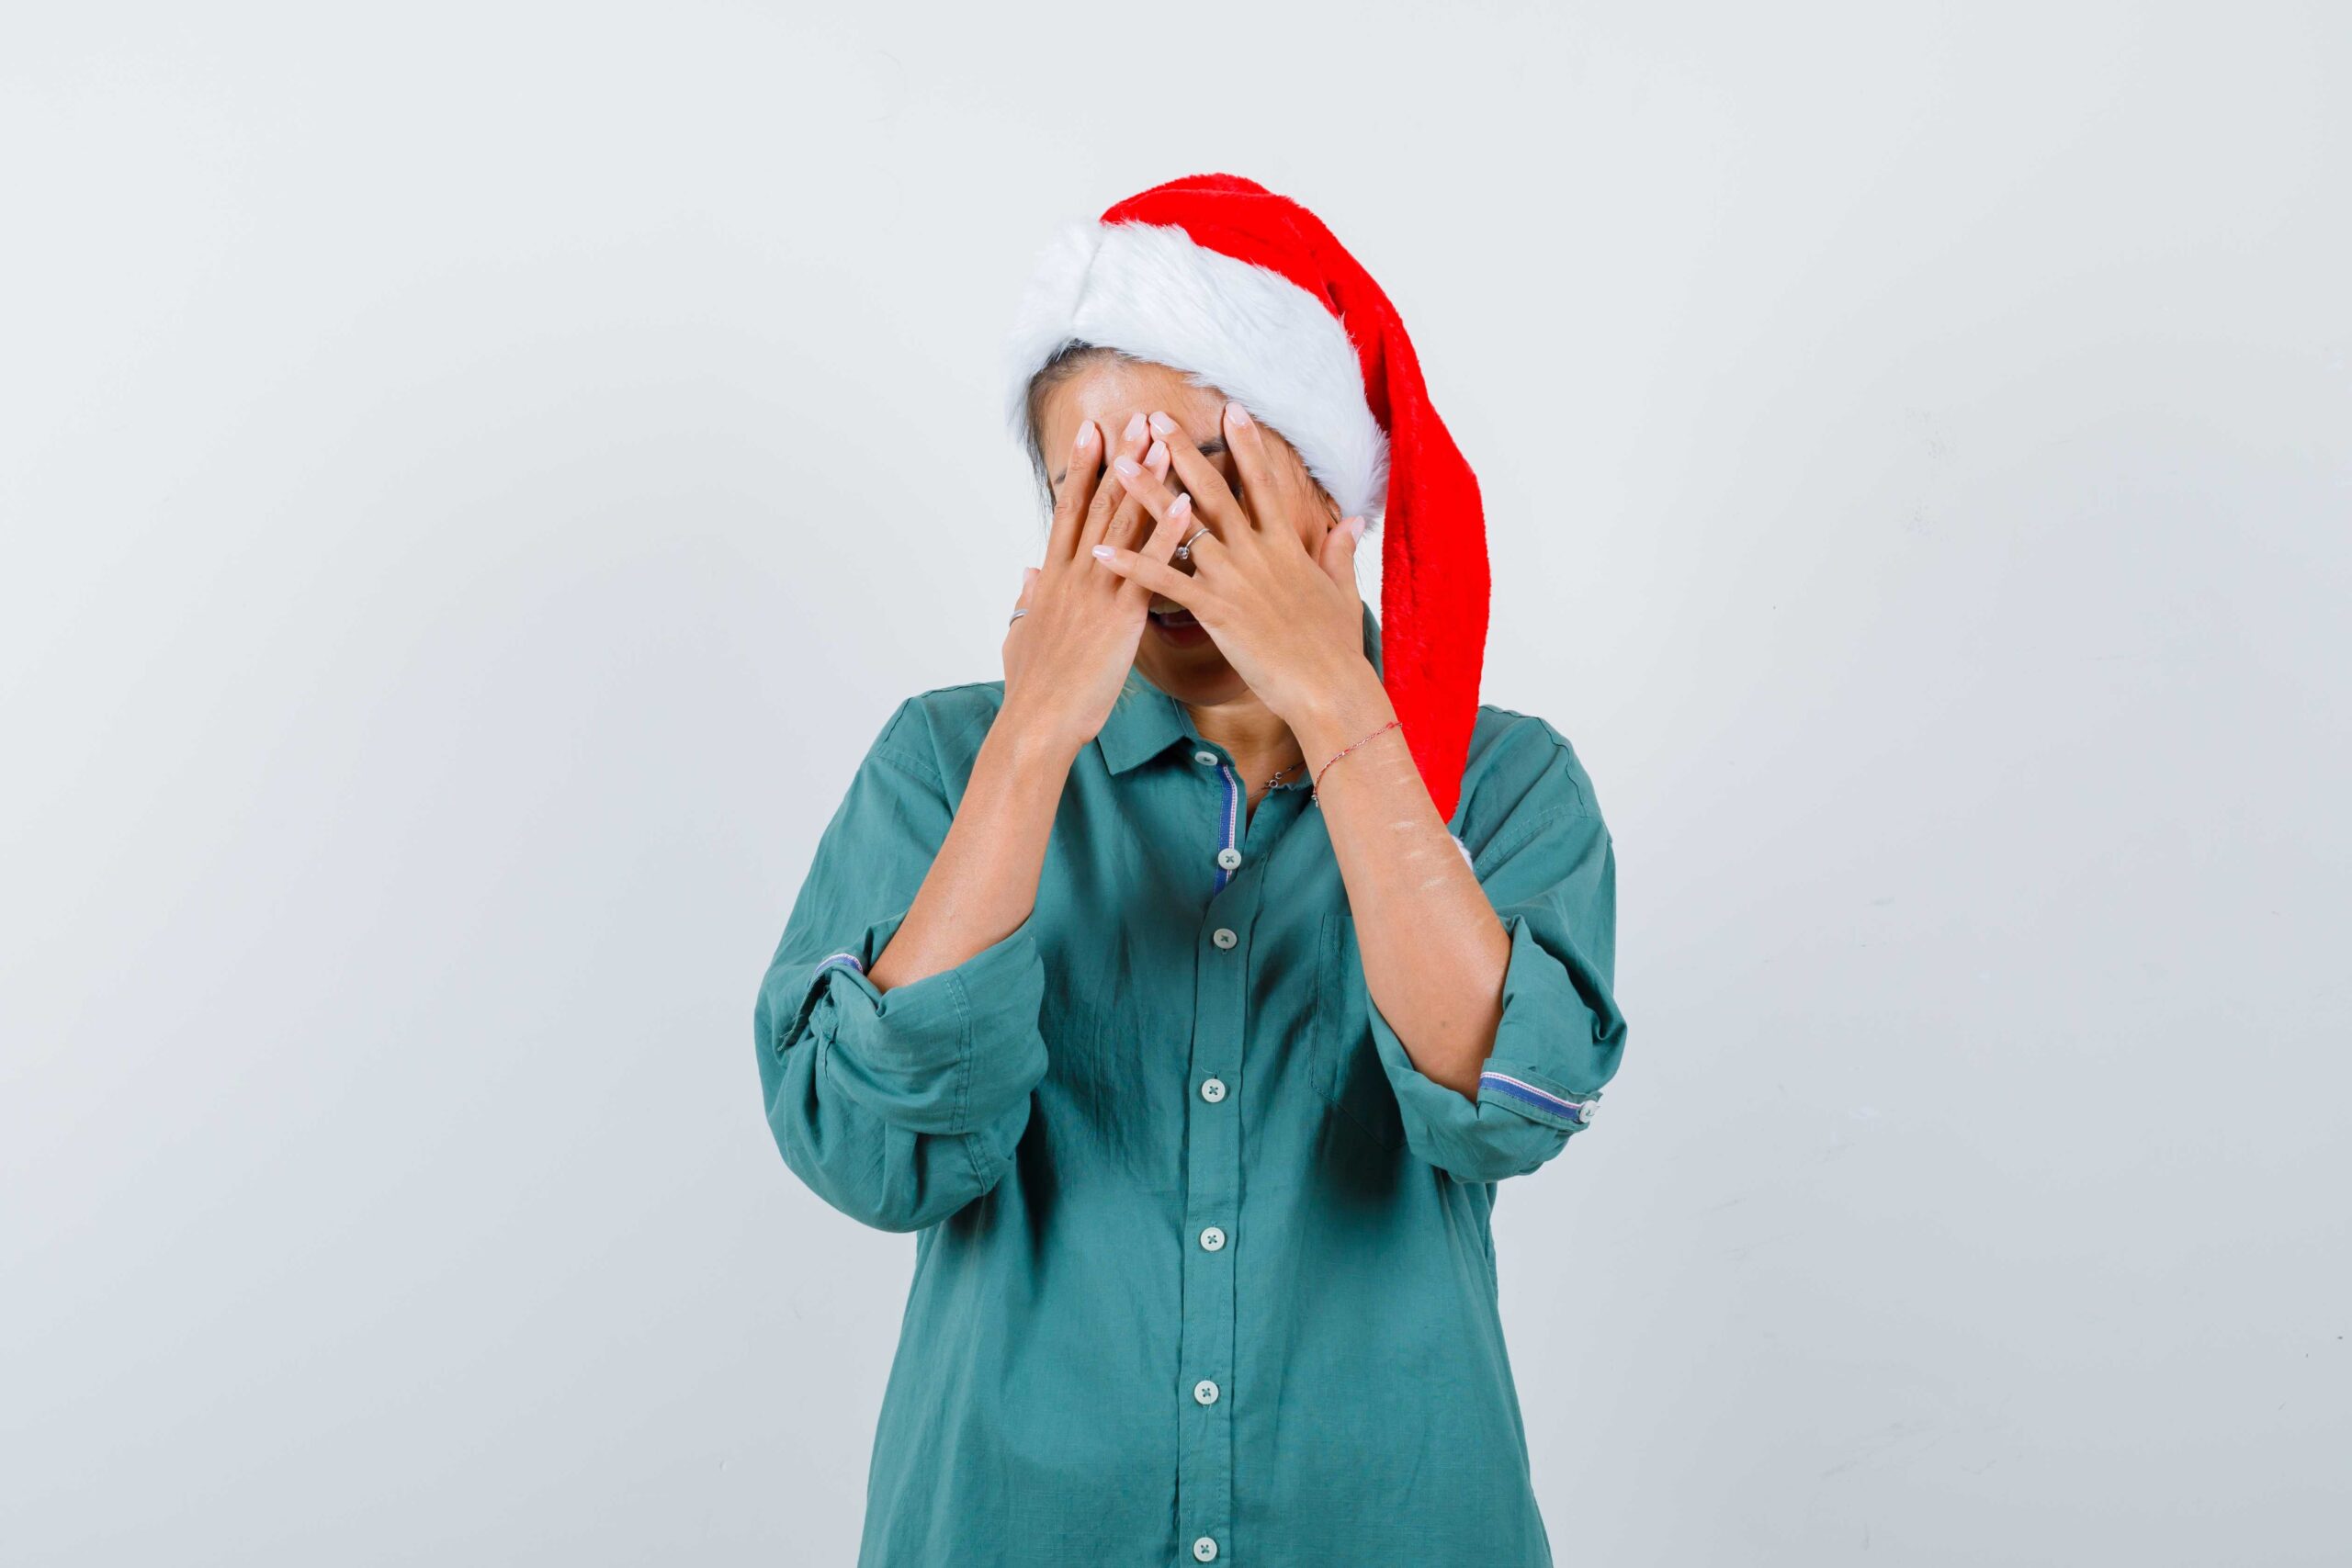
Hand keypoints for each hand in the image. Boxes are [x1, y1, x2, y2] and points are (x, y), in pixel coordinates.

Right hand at [999, 413, 1197, 754]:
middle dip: (1121, 458)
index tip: (1095, 430)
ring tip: (1166, 440)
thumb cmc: (1032, 689)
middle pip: (1100, 504)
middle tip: (1139, 417)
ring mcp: (1098, 592)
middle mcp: (1075, 575)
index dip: (1084, 468)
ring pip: (1125, 524)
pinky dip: (1169, 534)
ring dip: (1146, 479)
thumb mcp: (1020, 635)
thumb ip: (1028, 600)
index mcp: (1054, 579)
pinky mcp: (1121, 617)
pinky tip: (1187, 504)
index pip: (1070, 510)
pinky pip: (1150, 568)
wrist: (1037, 722)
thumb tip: (1030, 574)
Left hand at [1088, 400, 1375, 729]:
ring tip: (1119, 465)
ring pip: (1184, 527)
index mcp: (1286, 547)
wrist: (1331, 689)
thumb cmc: (1337, 648)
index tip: (1231, 410)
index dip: (1247, 445)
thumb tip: (1351, 522)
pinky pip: (1166, 583)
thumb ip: (1340, 552)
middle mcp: (1257, 554)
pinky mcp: (1216, 611)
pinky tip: (1101, 552)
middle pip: (1215, 491)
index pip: (1263, 484)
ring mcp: (1234, 580)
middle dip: (1184, 451)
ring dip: (1148, 494)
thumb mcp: (1343, 591)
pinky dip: (1133, 566)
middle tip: (1156, 418)